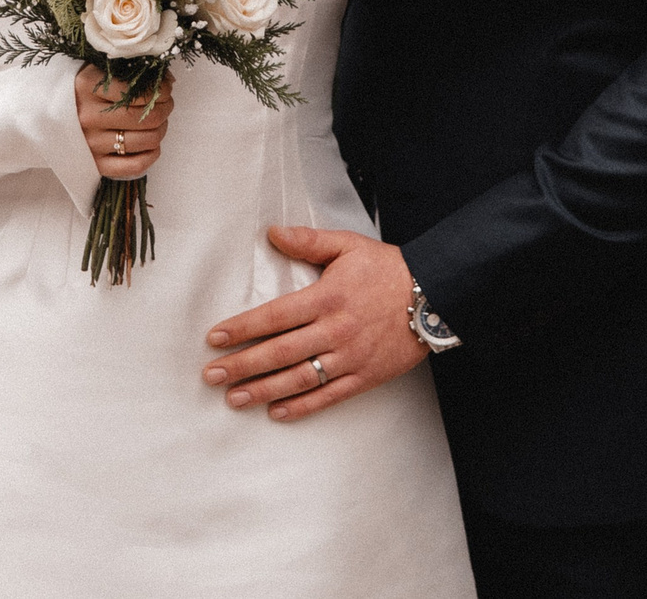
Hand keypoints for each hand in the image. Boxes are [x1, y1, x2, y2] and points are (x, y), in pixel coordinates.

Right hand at [76, 64, 172, 178]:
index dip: (161, 90)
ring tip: (158, 122)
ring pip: (146, 140)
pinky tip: (152, 144)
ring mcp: (91, 143)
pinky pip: (135, 165)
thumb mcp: (97, 70)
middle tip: (166, 103)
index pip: (138, 91)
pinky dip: (152, 154)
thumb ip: (130, 70)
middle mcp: (87, 116)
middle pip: (146, 117)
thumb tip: (167, 80)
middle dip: (165, 108)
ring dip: (161, 130)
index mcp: (87, 87)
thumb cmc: (81, 90)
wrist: (46, 116)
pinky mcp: (96, 165)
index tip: (166, 87)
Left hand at [202, 228, 428, 420]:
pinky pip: (328, 396)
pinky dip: (301, 407)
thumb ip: (308, 241)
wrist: (435, 295)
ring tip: (234, 398)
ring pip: (299, 379)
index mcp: (327, 297)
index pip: (275, 316)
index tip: (215, 337)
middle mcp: (335, 330)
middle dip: (242, 365)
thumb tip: (272, 233)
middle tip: (211, 375)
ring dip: (263, 390)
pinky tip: (277, 412)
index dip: (242, 328)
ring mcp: (350, 357)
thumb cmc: (387, 268)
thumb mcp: (348, 245)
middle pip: (279, 352)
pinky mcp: (365, 377)